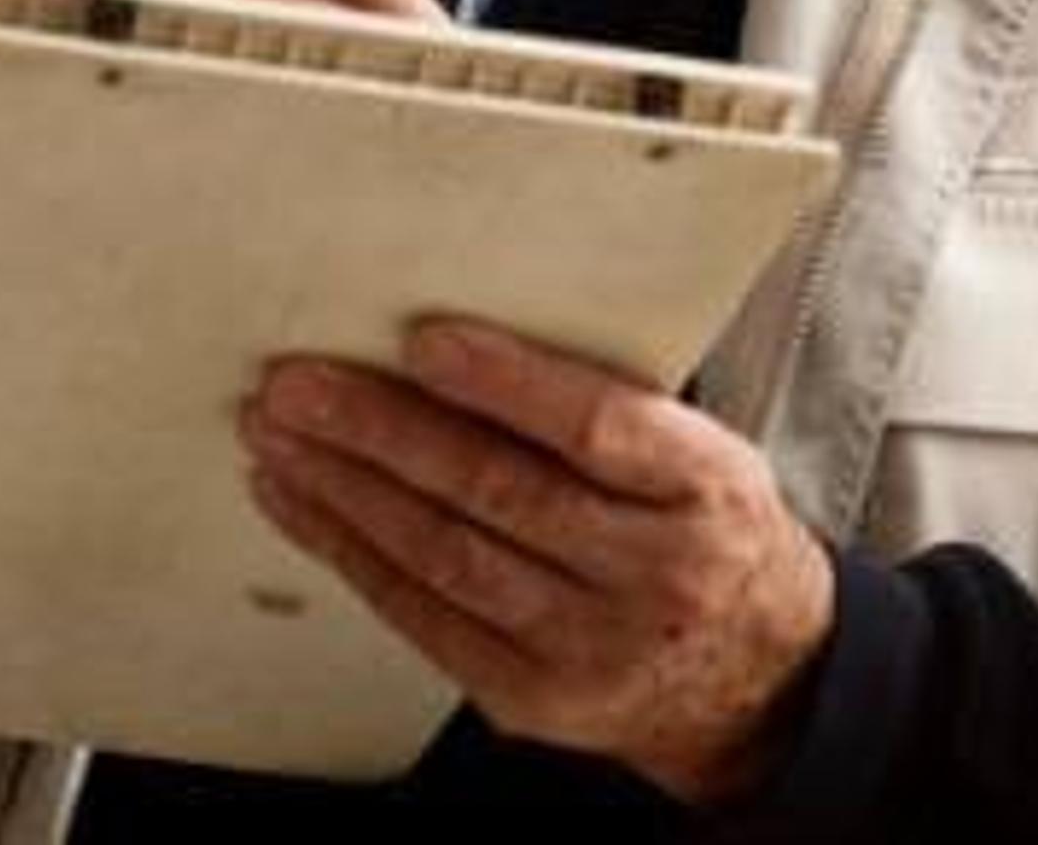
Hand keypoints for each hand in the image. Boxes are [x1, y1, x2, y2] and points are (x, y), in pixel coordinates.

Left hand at [241, 316, 835, 806]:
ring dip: (345, 490)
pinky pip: (423, 618)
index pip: (597, 427)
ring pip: (446, 557)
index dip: (504, 384)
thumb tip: (455, 338)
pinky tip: (304, 506)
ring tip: (280, 435)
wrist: (758, 676)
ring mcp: (591, 647)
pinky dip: (351, 555)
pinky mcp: (533, 699)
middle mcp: (654, 573)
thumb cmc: (706, 531)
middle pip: (499, 492)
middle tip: (300, 385)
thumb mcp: (700, 453)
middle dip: (381, 431)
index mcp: (704, 489)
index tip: (422, 341)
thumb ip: (607, 402)